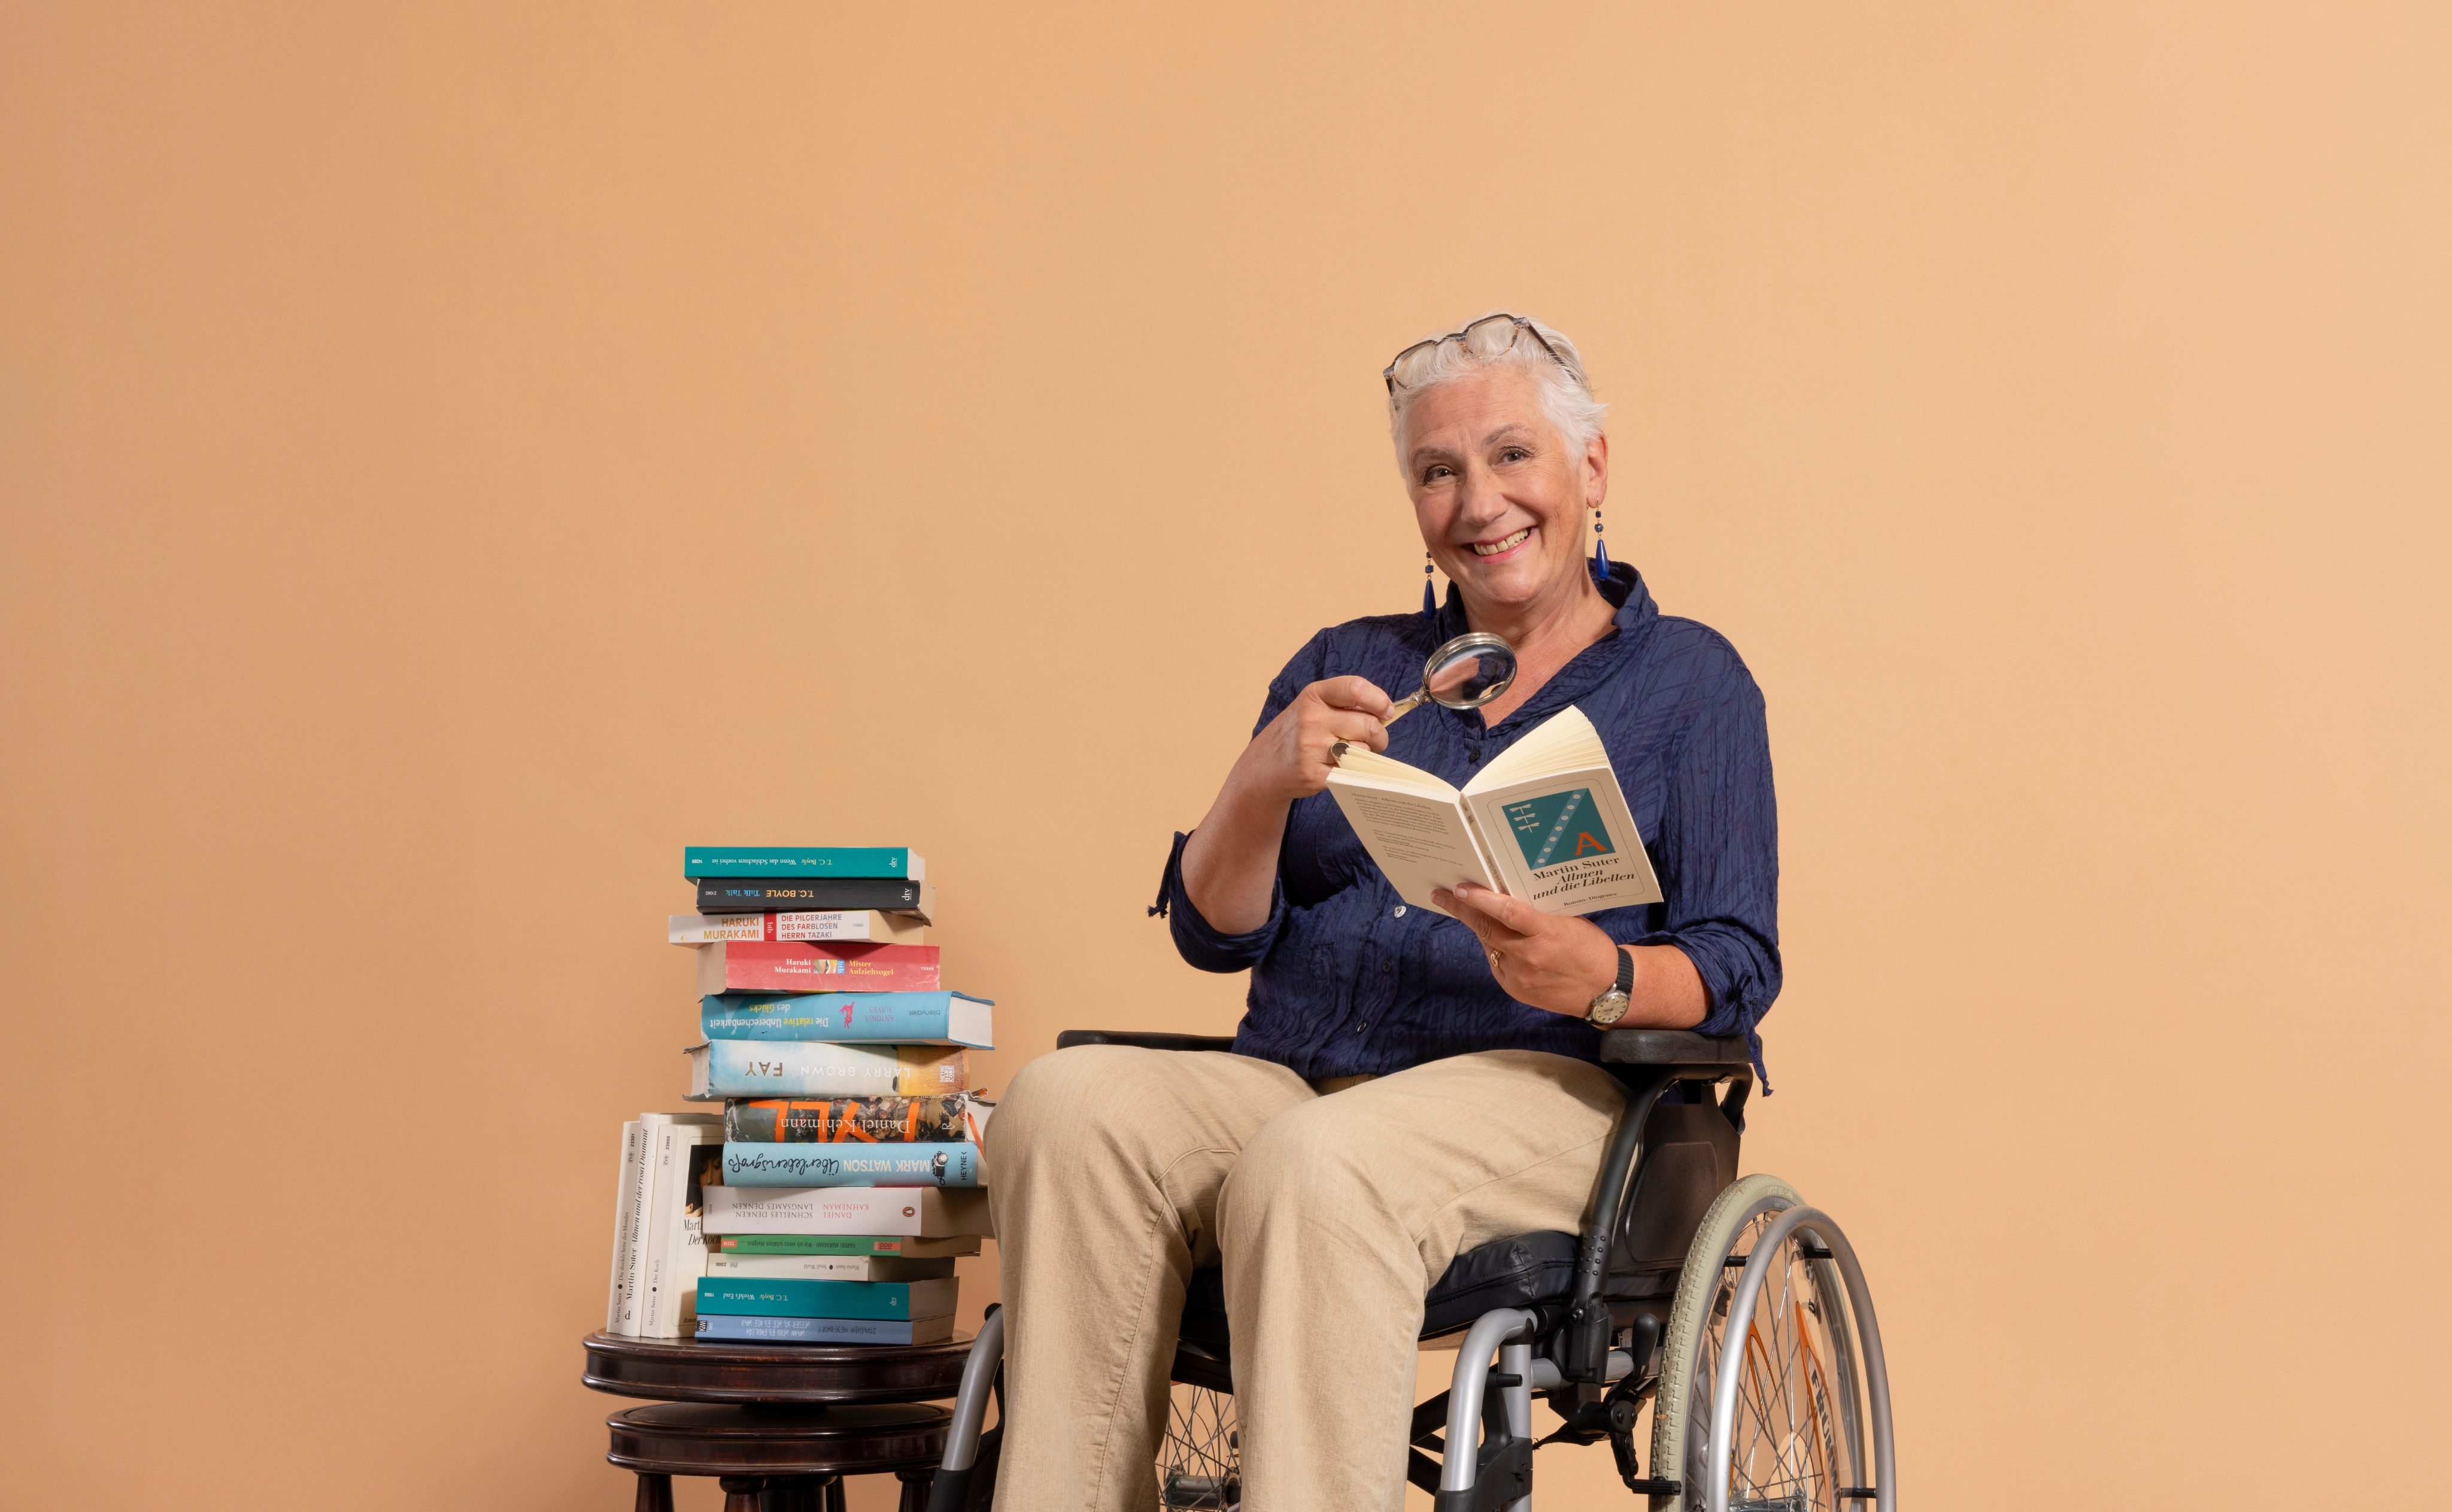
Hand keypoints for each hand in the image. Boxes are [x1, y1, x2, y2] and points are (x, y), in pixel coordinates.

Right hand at [1236, 676, 1393, 803]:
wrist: (1264, 767)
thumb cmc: (1298, 734)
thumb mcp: (1313, 707)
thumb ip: (1345, 704)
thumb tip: (1386, 711)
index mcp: (1313, 696)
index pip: (1355, 688)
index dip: (1379, 700)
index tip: (1386, 711)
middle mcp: (1311, 719)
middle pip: (1368, 724)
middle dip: (1379, 735)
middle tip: (1374, 741)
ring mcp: (1310, 747)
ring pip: (1363, 750)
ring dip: (1365, 755)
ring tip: (1350, 754)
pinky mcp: (1313, 774)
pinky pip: (1351, 772)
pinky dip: (1352, 772)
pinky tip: (1339, 769)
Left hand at [1432, 880, 1622, 1016]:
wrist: (1604, 989)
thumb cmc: (1590, 948)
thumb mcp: (1568, 921)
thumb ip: (1538, 913)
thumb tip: (1508, 896)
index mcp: (1546, 933)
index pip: (1507, 912)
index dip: (1480, 899)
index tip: (1459, 888)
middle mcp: (1529, 956)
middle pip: (1486, 929)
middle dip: (1461, 910)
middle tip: (1442, 895)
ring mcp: (1520, 976)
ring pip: (1489, 946)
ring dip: (1479, 928)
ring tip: (1467, 911)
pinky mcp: (1516, 990)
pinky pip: (1497, 963)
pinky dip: (1495, 949)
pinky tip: (1497, 939)